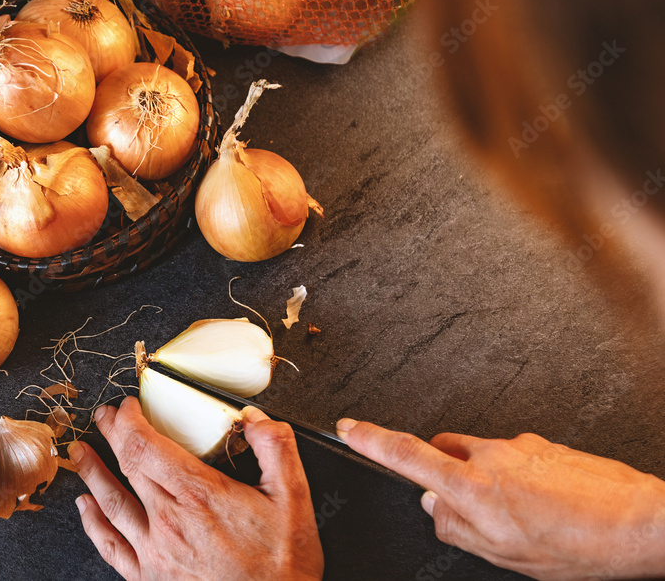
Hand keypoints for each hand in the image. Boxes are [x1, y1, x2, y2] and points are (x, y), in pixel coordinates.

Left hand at [69, 397, 323, 580]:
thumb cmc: (282, 567)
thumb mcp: (294, 500)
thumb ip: (276, 449)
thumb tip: (254, 419)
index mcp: (199, 495)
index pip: (146, 446)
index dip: (130, 421)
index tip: (129, 407)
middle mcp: (170, 521)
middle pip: (126, 466)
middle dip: (112, 434)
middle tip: (105, 417)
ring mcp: (156, 551)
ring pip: (111, 502)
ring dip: (92, 472)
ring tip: (80, 451)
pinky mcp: (150, 577)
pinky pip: (112, 546)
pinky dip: (93, 524)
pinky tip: (85, 507)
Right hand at [336, 418, 664, 580]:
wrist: (641, 522)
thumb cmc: (579, 546)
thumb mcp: (505, 556)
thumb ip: (457, 528)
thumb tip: (432, 508)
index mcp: (472, 487)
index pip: (406, 453)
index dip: (370, 439)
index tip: (348, 427)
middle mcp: (490, 456)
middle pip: (443, 451)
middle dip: (443, 471)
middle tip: (466, 506)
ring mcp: (519, 445)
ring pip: (481, 456)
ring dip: (485, 479)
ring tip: (522, 517)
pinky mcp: (544, 444)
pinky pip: (514, 457)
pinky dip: (517, 478)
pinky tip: (545, 506)